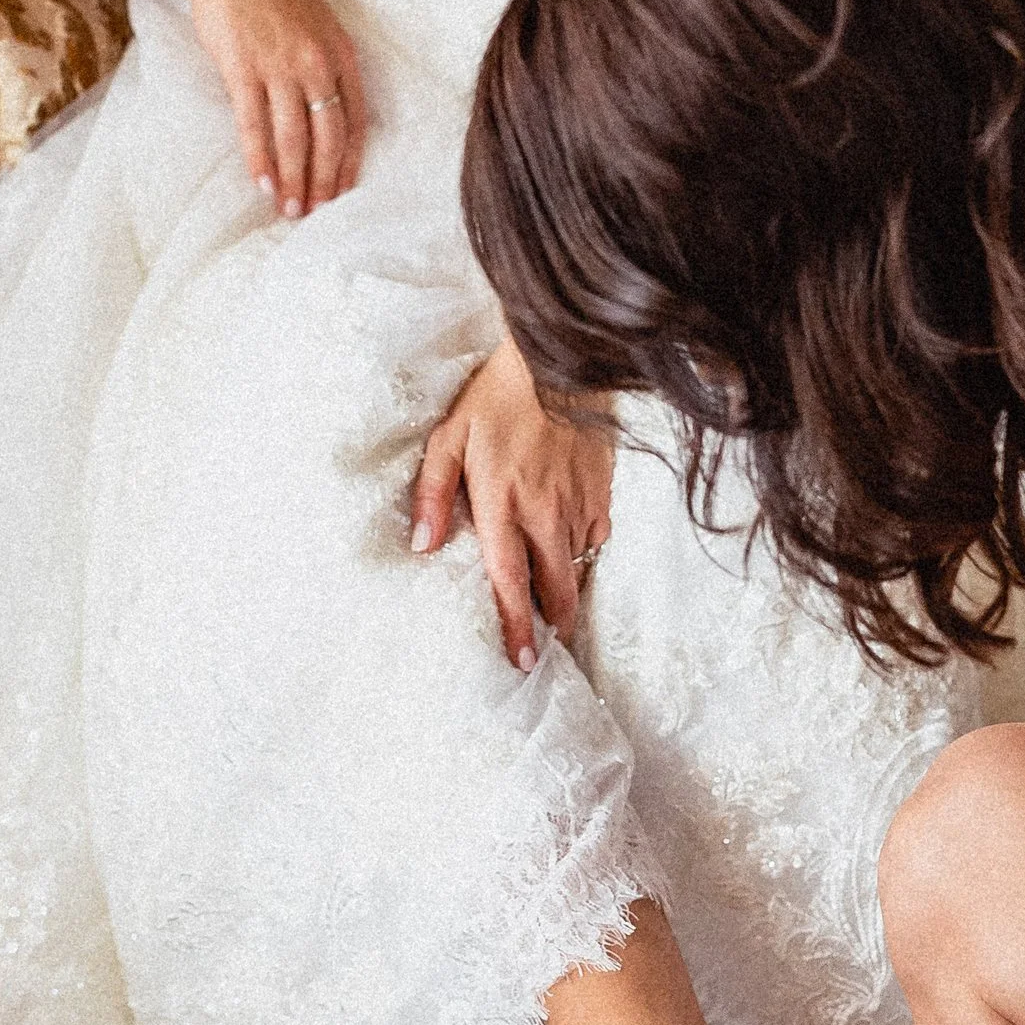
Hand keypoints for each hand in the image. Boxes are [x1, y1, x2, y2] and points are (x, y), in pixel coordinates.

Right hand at [172, 0, 366, 215]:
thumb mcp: (315, 20)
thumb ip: (326, 60)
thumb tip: (327, 107)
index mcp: (340, 51)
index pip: (355, 119)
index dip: (351, 160)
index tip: (344, 190)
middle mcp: (316, 62)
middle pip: (328, 136)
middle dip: (324, 180)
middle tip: (317, 211)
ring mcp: (279, 67)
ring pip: (293, 138)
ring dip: (293, 179)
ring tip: (290, 208)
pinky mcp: (243, 69)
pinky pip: (254, 125)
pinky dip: (259, 159)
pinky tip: (262, 183)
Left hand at [412, 335, 612, 668]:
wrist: (560, 362)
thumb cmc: (497, 397)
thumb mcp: (449, 438)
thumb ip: (433, 494)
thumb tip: (422, 545)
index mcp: (502, 505)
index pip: (509, 582)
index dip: (516, 627)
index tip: (521, 661)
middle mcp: (545, 513)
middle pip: (555, 590)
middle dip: (550, 623)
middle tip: (543, 642)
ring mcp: (579, 504)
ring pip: (575, 566)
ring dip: (564, 587)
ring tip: (553, 601)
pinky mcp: (603, 491)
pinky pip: (596, 536)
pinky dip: (583, 547)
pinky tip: (569, 543)